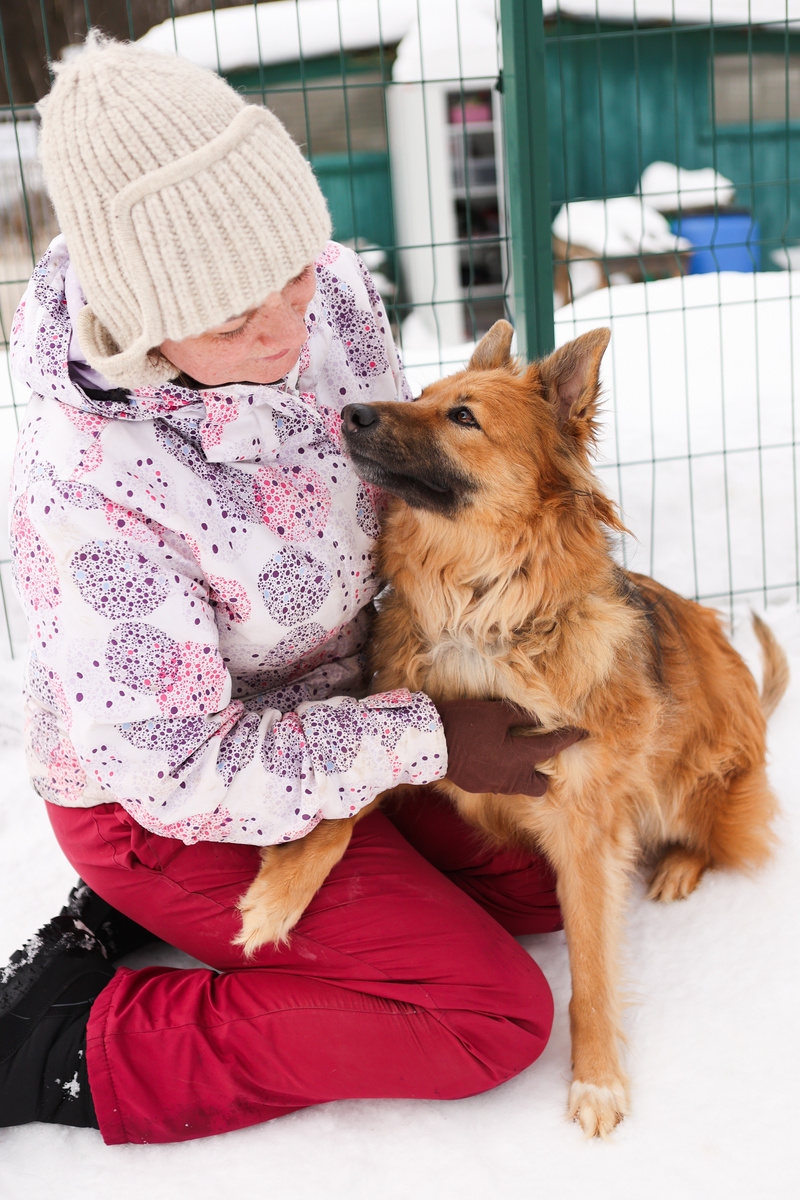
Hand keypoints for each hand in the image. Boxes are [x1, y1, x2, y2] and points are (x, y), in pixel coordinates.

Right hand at [435, 698, 586, 795]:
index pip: (552, 747)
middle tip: (543, 754)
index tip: (583, 733)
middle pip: (540, 786)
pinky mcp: (477, 785)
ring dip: (524, 773)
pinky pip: (500, 783)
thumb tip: (538, 719)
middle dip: (546, 773)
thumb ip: (521, 716)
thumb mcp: (496, 712)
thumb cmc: (465, 723)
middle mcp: (510, 777)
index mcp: (518, 756)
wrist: (430, 742)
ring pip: (519, 786)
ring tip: (518, 755)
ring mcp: (493, 785)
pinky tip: (495, 758)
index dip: (569, 738)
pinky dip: (504, 772)